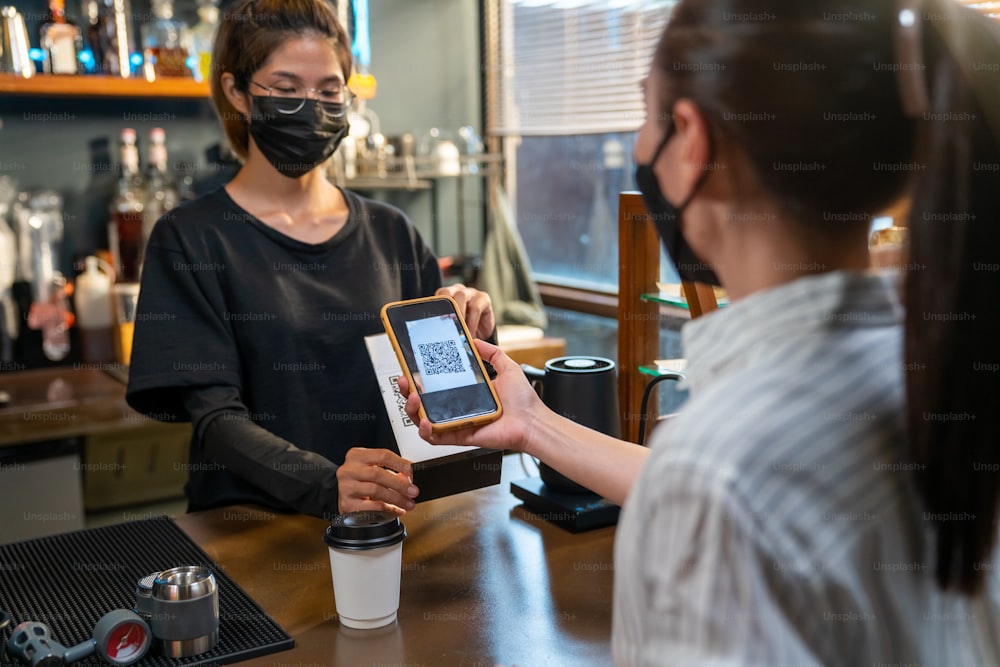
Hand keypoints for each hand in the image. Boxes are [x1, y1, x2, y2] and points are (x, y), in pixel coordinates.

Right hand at [336, 447, 417, 514]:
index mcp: (357, 455)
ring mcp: (346, 487)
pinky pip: (371, 507)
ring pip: (375, 490)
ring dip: (395, 498)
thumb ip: (391, 470)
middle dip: (399, 484)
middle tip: (413, 491)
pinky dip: (387, 509)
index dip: (401, 464)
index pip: (383, 455)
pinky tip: (396, 510)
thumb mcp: (373, 468)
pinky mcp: (347, 504)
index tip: (413, 472)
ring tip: (408, 503)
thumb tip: (409, 478)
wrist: (343, 494)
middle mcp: (349, 469)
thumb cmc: (361, 479)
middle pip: (378, 474)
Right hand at [398, 339, 544, 452]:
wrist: (532, 422)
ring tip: (413, 398)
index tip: (411, 367)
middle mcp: (458, 407)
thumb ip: (492, 352)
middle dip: (408, 391)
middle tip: (405, 381)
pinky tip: (424, 420)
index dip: (420, 377)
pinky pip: (436, 438)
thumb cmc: (523, 401)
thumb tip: (474, 340)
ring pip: (424, 419)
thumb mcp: (507, 367)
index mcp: (466, 392)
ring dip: (413, 409)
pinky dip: (426, 431)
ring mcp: (457, 423)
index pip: (436, 384)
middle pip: (424, 402)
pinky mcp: (459, 437)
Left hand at [435, 283, 494, 339]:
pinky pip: (476, 308)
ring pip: (461, 296)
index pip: (438, 294)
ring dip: (458, 314)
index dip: (436, 305)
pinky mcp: (484, 298)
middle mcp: (458, 291)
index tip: (435, 319)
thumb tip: (434, 329)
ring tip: (459, 330)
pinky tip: (470, 333)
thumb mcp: (452, 325)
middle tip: (446, 323)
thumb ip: (444, 322)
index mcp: (447, 295)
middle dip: (445, 307)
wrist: (481, 333)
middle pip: (447, 292)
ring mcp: (471, 293)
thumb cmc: (464, 327)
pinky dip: (471, 323)